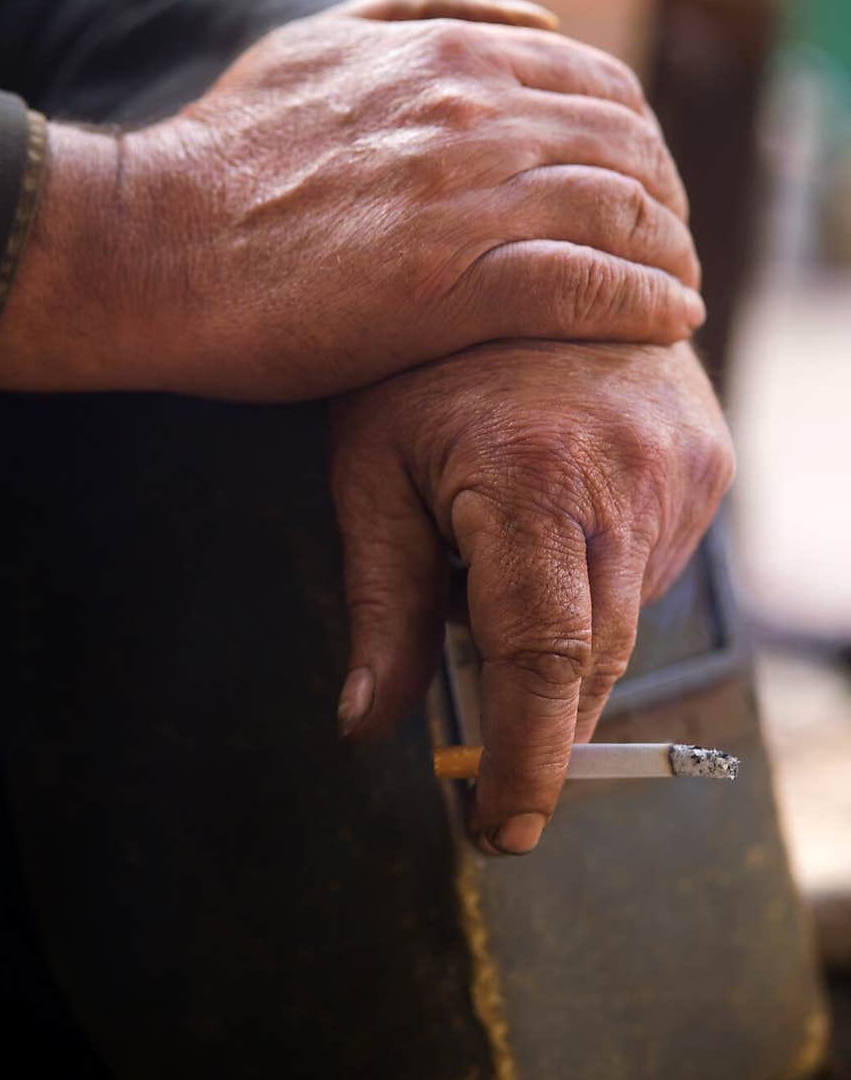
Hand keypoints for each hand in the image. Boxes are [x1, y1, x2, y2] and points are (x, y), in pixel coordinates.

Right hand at [0, 0, 700, 395]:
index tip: (644, 183)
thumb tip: (522, 18)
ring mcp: (468, 198)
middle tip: (672, 241)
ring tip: (679, 285)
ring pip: (621, 214)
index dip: (640, 138)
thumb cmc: (225, 154)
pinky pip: (589, 288)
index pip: (599, 86)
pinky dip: (643, 303)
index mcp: (447, 58)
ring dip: (668, 252)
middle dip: (667, 196)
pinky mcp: (455, 285)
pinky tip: (666, 320)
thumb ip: (417, 11)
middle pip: (626, 149)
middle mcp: (473, 114)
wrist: (155, 244)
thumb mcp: (314, 41)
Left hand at [330, 339, 733, 854]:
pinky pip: (653, 568)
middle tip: (482, 741)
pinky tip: (552, 518)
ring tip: (493, 548)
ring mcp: (686, 470)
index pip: (543, 662)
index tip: (503, 831)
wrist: (533, 247)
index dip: (525, 761)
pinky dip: (597, 581)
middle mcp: (633, 479)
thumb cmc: (425, 359)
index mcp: (537, 481)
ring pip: (624, 617)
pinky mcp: (711, 463)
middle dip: (537, 712)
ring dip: (560, 631)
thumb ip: (381, 603)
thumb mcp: (374, 470)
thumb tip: (367, 724)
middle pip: (592, 657)